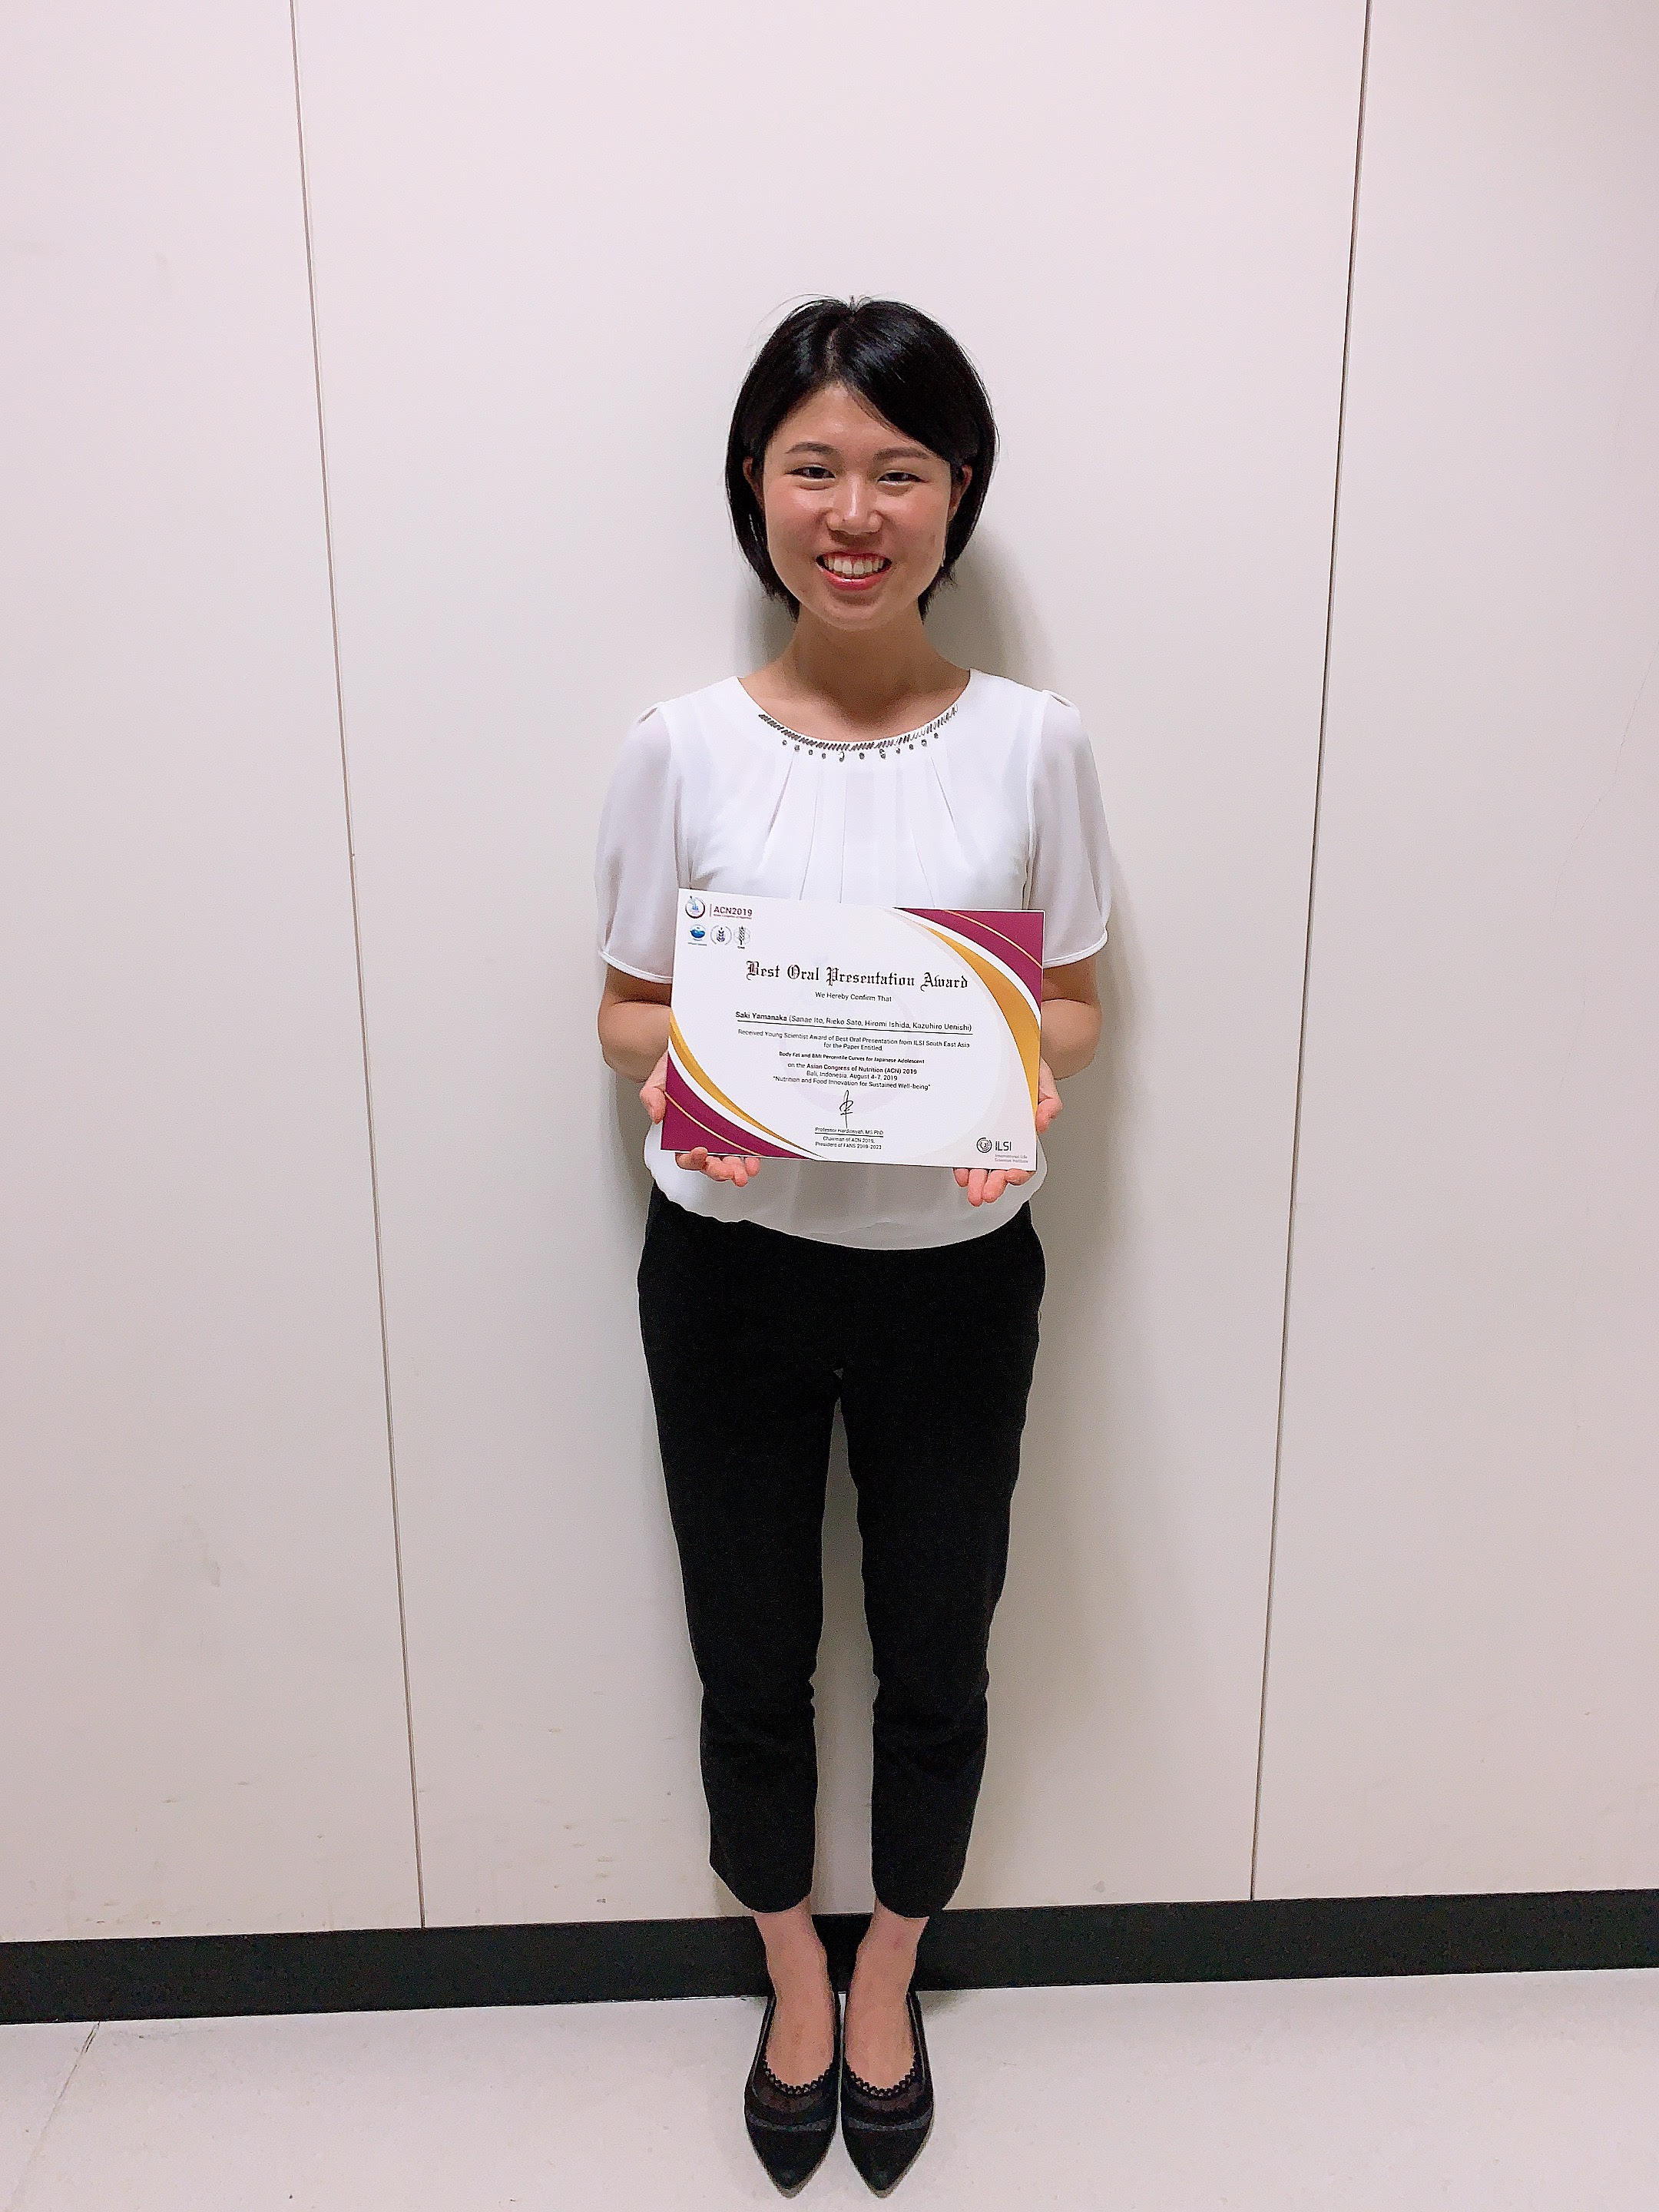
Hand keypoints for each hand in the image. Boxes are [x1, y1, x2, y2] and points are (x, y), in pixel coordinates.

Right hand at [640, 1050, 762, 1187]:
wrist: (699, 1052)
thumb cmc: (679, 1068)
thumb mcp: (660, 1078)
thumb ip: (652, 1096)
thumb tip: (656, 1115)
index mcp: (682, 1131)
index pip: (684, 1155)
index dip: (691, 1159)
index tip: (700, 1152)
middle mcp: (703, 1136)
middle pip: (709, 1162)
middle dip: (717, 1171)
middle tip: (727, 1172)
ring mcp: (723, 1133)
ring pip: (730, 1159)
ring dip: (737, 1169)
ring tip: (743, 1172)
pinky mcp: (740, 1126)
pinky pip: (747, 1145)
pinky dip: (752, 1156)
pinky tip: (755, 1160)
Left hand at [954, 1060, 1059, 1207]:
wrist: (1007, 1050)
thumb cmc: (1025, 1066)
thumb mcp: (1043, 1079)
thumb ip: (1049, 1101)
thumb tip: (1044, 1121)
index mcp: (1023, 1129)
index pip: (1024, 1159)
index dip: (1020, 1171)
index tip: (1012, 1175)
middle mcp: (1004, 1136)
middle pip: (1000, 1168)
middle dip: (993, 1184)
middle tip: (985, 1194)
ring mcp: (985, 1133)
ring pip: (981, 1163)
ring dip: (977, 1180)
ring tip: (971, 1189)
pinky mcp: (969, 1126)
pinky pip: (964, 1147)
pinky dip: (961, 1161)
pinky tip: (960, 1170)